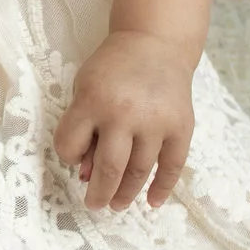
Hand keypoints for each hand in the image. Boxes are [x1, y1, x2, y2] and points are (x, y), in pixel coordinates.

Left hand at [53, 31, 198, 210]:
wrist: (155, 44)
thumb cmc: (112, 68)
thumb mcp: (84, 88)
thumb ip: (83, 127)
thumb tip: (86, 173)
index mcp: (92, 101)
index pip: (70, 145)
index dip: (67, 156)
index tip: (73, 158)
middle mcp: (125, 114)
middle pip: (109, 167)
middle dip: (99, 192)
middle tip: (94, 205)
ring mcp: (157, 122)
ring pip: (140, 170)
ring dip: (127, 193)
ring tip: (117, 205)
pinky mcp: (182, 127)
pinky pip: (173, 166)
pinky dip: (163, 187)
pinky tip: (153, 203)